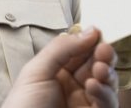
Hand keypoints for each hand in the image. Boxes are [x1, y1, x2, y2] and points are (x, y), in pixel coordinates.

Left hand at [3, 27, 118, 107]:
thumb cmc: (22, 105)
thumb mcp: (37, 71)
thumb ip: (62, 49)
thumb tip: (91, 30)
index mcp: (57, 71)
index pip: (81, 52)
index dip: (91, 42)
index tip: (99, 33)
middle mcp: (74, 86)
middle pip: (98, 65)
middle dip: (104, 56)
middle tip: (104, 50)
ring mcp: (85, 102)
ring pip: (108, 83)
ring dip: (107, 74)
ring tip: (99, 70)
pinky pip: (108, 103)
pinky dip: (104, 93)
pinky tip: (93, 86)